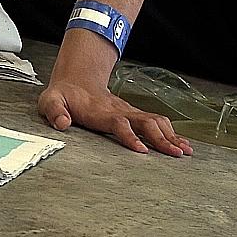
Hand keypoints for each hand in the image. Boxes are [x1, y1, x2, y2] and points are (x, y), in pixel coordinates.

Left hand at [39, 78, 192, 156]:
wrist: (76, 82)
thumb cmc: (63, 96)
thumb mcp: (50, 101)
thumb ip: (54, 111)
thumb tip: (62, 123)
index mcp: (101, 112)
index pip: (119, 124)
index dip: (130, 136)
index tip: (142, 150)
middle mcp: (120, 111)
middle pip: (145, 123)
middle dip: (161, 139)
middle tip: (176, 154)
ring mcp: (129, 112)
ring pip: (155, 122)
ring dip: (171, 136)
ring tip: (185, 151)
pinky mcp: (134, 116)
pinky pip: (156, 123)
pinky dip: (171, 134)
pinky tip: (182, 145)